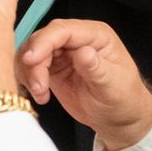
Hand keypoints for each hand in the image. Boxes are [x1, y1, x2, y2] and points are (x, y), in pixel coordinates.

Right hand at [19, 20, 151, 150]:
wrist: (119, 120)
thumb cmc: (124, 101)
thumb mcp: (114, 87)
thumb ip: (97, 68)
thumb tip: (83, 52)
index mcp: (96, 36)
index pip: (63, 30)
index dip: (44, 42)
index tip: (31, 60)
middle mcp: (77, 40)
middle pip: (42, 39)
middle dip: (33, 61)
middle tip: (37, 85)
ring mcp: (62, 52)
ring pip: (31, 51)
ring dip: (29, 72)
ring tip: (40, 93)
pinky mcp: (51, 67)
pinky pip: (29, 66)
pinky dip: (28, 79)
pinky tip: (41, 95)